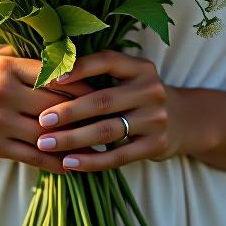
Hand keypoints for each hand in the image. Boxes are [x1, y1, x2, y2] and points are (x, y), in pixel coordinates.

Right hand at [0, 49, 93, 172]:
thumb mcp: (3, 58)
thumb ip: (35, 56)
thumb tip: (77, 53)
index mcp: (8, 68)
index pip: (55, 78)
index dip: (82, 86)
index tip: (103, 92)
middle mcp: (1, 93)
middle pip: (54, 107)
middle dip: (84, 115)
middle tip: (109, 119)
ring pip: (47, 134)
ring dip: (76, 141)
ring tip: (100, 143)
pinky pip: (35, 157)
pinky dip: (58, 161)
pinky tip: (76, 161)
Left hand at [33, 51, 178, 171]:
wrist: (184, 120)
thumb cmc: (139, 95)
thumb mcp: (129, 77)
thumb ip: (99, 74)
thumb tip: (50, 74)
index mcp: (141, 67)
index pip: (106, 62)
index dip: (77, 69)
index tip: (49, 80)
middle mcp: (151, 90)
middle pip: (102, 101)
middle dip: (68, 111)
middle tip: (42, 120)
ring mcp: (156, 119)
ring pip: (107, 130)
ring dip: (73, 139)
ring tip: (46, 143)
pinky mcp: (156, 145)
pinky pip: (118, 156)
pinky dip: (91, 161)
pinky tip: (68, 163)